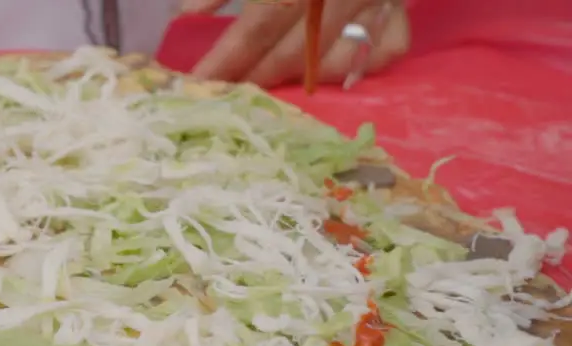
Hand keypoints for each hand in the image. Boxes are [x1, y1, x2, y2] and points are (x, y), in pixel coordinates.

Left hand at [185, 0, 410, 88]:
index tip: (199, 84)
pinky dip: (355, 67)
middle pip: (295, 50)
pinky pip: (385, 51)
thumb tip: (186, 15)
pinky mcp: (402, 5)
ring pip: (337, 58)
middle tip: (226, 94)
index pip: (260, 23)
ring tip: (265, 83)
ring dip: (298, 79)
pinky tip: (324, 71)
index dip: (228, 58)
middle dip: (257, 77)